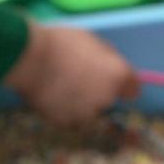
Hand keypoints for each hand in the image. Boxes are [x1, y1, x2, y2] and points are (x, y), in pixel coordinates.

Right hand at [3, 21, 138, 127]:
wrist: (29, 59)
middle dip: (97, 91)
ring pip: (88, 110)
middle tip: (77, 77)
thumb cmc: (61, 42)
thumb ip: (107, 59)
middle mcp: (106, 98)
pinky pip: (69, 117)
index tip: (112, 80)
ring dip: (80, 103)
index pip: (133, 89)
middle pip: (107, 99)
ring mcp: (85, 113)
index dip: (123, 84)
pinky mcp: (64, 122)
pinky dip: (63, 110)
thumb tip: (113, 69)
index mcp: (118, 75)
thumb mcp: (93, 41)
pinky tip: (51, 96)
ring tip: (61, 87)